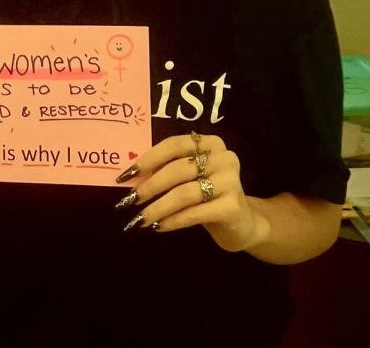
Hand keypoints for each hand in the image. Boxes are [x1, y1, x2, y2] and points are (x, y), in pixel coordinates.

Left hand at [116, 132, 265, 251]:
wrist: (242, 223)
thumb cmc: (207, 195)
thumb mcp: (188, 178)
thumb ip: (166, 170)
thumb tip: (130, 176)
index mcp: (210, 144)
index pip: (173, 145)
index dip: (148, 159)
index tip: (126, 175)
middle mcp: (224, 158)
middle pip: (176, 170)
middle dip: (149, 186)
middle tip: (129, 199)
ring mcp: (231, 181)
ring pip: (183, 193)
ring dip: (157, 207)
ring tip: (140, 218)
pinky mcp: (232, 206)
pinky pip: (194, 213)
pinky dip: (172, 220)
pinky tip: (158, 226)